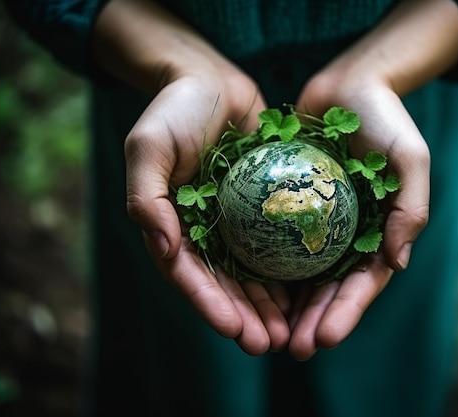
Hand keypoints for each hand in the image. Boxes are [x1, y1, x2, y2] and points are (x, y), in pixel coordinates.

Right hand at [93, 0, 290, 354]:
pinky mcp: (262, 208)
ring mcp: (234, 222)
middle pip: (224, 285)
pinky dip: (290, 268)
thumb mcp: (149, 145)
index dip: (209, 304)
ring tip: (291, 333)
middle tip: (269, 344)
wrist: (211, 79)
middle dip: (244, 318)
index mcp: (171, 226)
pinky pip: (278, 243)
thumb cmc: (175, 109)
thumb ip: (147, 196)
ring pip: (253, 273)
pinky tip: (311, 290)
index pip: (189, 275)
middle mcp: (203, 231)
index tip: (233, 328)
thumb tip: (164, 249)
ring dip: (270, 306)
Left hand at [285, 0, 457, 359]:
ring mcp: (318, 223)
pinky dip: (265, 266)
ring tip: (268, 332)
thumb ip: (411, 208)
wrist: (350, 85)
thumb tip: (397, 264)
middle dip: (315, 322)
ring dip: (287, 307)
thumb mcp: (410, 158)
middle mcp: (348, 234)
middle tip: (293, 348)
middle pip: (331, 289)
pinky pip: (276, 240)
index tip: (324, 337)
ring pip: (301, 275)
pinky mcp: (290, 206)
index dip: (346, 313)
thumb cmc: (386, 119)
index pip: (364, 283)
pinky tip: (246, 288)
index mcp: (381, 232)